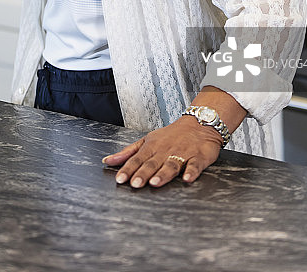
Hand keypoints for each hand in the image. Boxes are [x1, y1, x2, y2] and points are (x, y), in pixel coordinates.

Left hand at [101, 116, 222, 187]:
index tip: (120, 179)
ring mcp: (182, 154)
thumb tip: (108, 161)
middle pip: (153, 163)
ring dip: (163, 174)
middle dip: (143, 173)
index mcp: (152, 147)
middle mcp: (165, 151)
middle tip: (135, 184)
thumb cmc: (171, 135)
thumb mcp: (147, 141)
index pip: (137, 159)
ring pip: (171, 165)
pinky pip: (194, 165)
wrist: (198, 123)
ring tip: (155, 183)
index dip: (128, 169)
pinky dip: (191, 171)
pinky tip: (187, 179)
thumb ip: (128, 153)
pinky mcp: (198, 157)